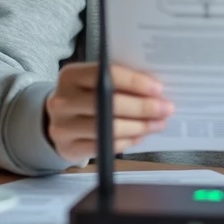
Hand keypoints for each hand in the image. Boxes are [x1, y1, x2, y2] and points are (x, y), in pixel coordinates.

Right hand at [45, 62, 173, 163]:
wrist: (57, 121)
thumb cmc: (83, 97)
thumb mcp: (93, 82)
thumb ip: (118, 82)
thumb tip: (154, 89)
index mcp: (71, 76)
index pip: (106, 74)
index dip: (135, 82)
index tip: (158, 88)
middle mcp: (63, 100)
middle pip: (108, 103)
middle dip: (143, 107)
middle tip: (165, 109)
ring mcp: (63, 126)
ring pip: (109, 127)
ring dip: (139, 126)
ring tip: (157, 124)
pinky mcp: (69, 148)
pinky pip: (105, 146)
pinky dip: (127, 141)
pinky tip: (139, 136)